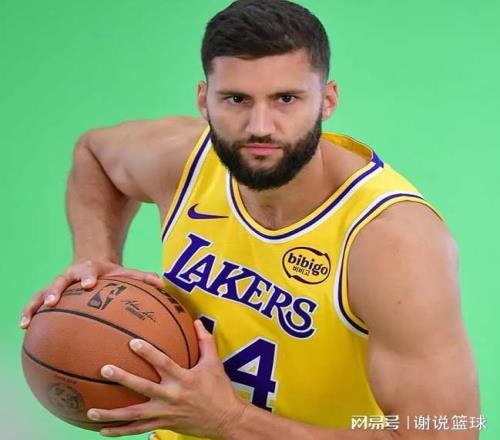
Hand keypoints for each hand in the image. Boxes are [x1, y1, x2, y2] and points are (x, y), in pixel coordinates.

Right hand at [20, 260, 163, 327]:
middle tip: (53, 302)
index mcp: (91, 269)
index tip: (89, 284)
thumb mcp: (127, 275)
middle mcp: (71, 276)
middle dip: (55, 290)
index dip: (88, 276)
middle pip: (60, 280)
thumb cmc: (113, 276)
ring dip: (35, 305)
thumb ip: (144, 278)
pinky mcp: (49, 296)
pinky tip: (23, 328)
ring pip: (41, 293)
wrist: (92, 266)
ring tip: (27, 321)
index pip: (89, 270)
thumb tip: (163, 284)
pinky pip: (35, 305)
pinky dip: (29, 314)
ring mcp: (58, 286)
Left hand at [87, 320, 246, 437]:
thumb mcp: (215, 363)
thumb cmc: (220, 389)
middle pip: (143, 388)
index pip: (163, 363)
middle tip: (104, 369)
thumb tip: (197, 321)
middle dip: (123, 378)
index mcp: (184, 379)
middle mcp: (172, 396)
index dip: (148, 353)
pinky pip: (138, 430)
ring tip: (90, 410)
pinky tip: (102, 430)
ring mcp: (165, 413)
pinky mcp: (163, 425)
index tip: (132, 342)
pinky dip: (120, 431)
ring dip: (112, 414)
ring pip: (134, 415)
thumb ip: (205, 341)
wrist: (225, 420)